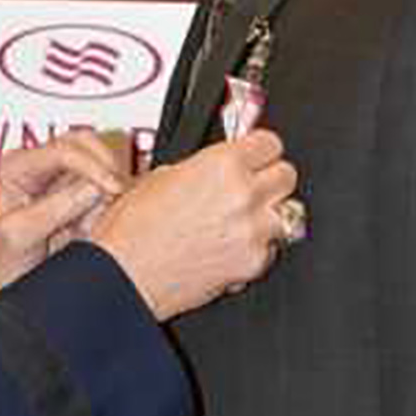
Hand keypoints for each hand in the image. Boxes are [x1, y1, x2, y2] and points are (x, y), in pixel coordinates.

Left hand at [0, 131, 126, 304]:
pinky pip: (100, 190)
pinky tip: (93, 230)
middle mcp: (38, 165)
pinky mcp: (73, 198)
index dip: (93, 166)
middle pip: (84, 143)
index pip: (63, 150)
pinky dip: (106, 205)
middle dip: (105, 167)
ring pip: (97, 163)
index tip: (113, 189)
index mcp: (17, 166)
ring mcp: (57, 180)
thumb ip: (54, 210)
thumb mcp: (18, 236)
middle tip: (117, 197)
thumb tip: (95, 188)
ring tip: (94, 224)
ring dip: (107, 189)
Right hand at [90, 129, 296, 320]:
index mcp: (221, 165)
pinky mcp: (254, 263)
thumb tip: (221, 166)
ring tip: (241, 218)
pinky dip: (257, 246)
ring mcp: (253, 231)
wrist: (127, 273)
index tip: (256, 154)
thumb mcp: (162, 176)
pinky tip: (230, 244)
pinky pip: (272, 247)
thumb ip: (204, 167)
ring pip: (288, 213)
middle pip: (288, 174)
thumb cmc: (133, 228)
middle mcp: (243, 195)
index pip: (270, 143)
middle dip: (270, 178)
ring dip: (268, 213)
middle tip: (252, 184)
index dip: (260, 148)